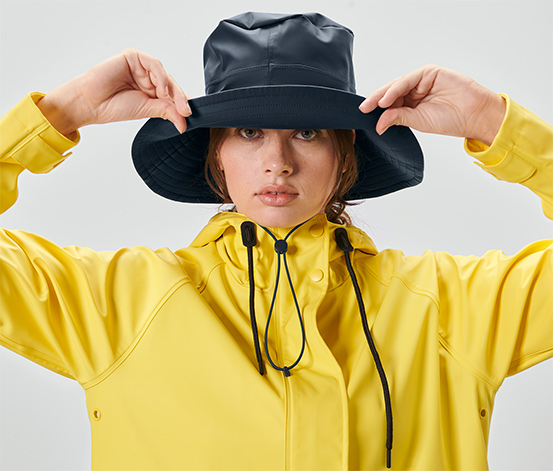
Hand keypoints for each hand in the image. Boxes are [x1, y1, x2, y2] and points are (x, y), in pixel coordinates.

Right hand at [37, 48, 190, 135]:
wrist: (91, 103)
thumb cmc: (113, 106)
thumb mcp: (147, 110)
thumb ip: (166, 111)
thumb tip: (184, 122)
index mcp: (151, 92)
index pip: (172, 96)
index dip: (182, 104)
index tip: (189, 116)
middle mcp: (148, 78)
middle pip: (171, 85)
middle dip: (179, 98)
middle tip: (186, 112)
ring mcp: (141, 67)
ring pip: (165, 75)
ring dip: (170, 89)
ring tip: (169, 100)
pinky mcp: (133, 57)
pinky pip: (154, 64)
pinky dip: (160, 76)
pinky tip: (160, 89)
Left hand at [359, 64, 505, 145]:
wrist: (474, 115)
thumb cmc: (451, 119)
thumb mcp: (417, 122)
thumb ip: (397, 118)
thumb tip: (378, 124)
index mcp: (411, 103)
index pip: (389, 104)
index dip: (375, 109)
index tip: (362, 115)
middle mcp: (415, 90)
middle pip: (390, 93)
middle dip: (375, 101)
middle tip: (363, 110)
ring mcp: (421, 80)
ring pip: (396, 86)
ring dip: (383, 95)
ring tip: (373, 106)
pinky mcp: (429, 72)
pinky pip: (408, 80)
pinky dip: (396, 89)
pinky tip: (387, 100)